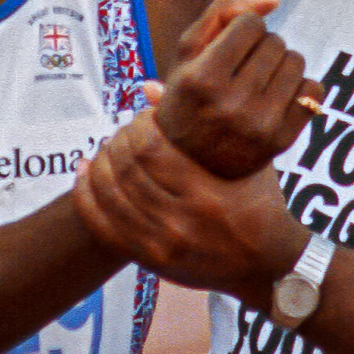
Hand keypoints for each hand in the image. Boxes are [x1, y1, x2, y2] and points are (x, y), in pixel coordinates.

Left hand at [72, 111, 305, 300]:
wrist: (268, 266)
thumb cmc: (262, 204)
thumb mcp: (247, 161)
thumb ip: (201, 125)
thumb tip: (148, 87)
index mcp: (207, 195)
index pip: (150, 149)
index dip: (138, 125)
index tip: (146, 118)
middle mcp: (181, 224)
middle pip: (125, 168)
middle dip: (119, 139)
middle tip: (127, 131)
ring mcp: (162, 247)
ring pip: (108, 195)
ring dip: (101, 162)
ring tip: (109, 147)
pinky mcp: (149, 262)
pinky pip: (101, 226)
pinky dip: (86, 196)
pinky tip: (85, 172)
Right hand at [151, 0, 324, 177]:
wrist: (192, 166)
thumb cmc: (190, 96)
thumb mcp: (189, 52)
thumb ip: (222, 11)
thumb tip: (274, 0)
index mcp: (201, 78)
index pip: (249, 23)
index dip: (241, 28)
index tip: (229, 47)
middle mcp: (230, 103)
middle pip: (275, 41)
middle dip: (262, 46)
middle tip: (243, 68)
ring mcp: (259, 124)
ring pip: (296, 61)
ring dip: (282, 63)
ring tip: (261, 80)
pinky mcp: (282, 140)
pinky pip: (313, 88)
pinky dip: (299, 86)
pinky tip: (277, 97)